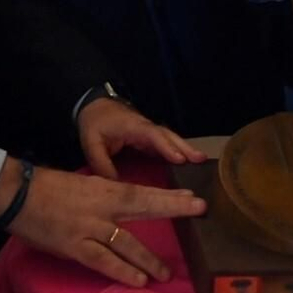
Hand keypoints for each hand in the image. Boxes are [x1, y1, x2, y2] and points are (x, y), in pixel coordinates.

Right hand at [0, 159, 205, 285]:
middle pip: (142, 204)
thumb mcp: (81, 186)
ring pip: (125, 242)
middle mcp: (101, 205)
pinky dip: (121, 271)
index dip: (168, 195)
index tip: (193, 196)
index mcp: (102, 187)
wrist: (16, 193)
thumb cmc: (47, 188)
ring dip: (147, 259)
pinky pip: (102, 261)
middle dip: (172, 207)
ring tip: (165, 274)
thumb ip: (104, 198)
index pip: (141, 191)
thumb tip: (125, 211)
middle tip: (198, 209)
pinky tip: (138, 281)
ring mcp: (88, 226)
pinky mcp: (73, 246)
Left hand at [77, 98, 205, 180]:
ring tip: (201, 160)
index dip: (165, 146)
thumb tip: (116, 186)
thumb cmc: (94, 123)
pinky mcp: (148, 137)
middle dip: (183, 147)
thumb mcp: (91, 143)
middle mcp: (144, 127)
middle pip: (167, 135)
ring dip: (185, 148)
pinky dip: (177, 150)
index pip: (151, 135)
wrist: (94, 106)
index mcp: (131, 126)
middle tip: (200, 159)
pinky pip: (165, 143)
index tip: (179, 159)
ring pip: (169, 138)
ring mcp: (148, 131)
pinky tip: (188, 161)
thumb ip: (102, 164)